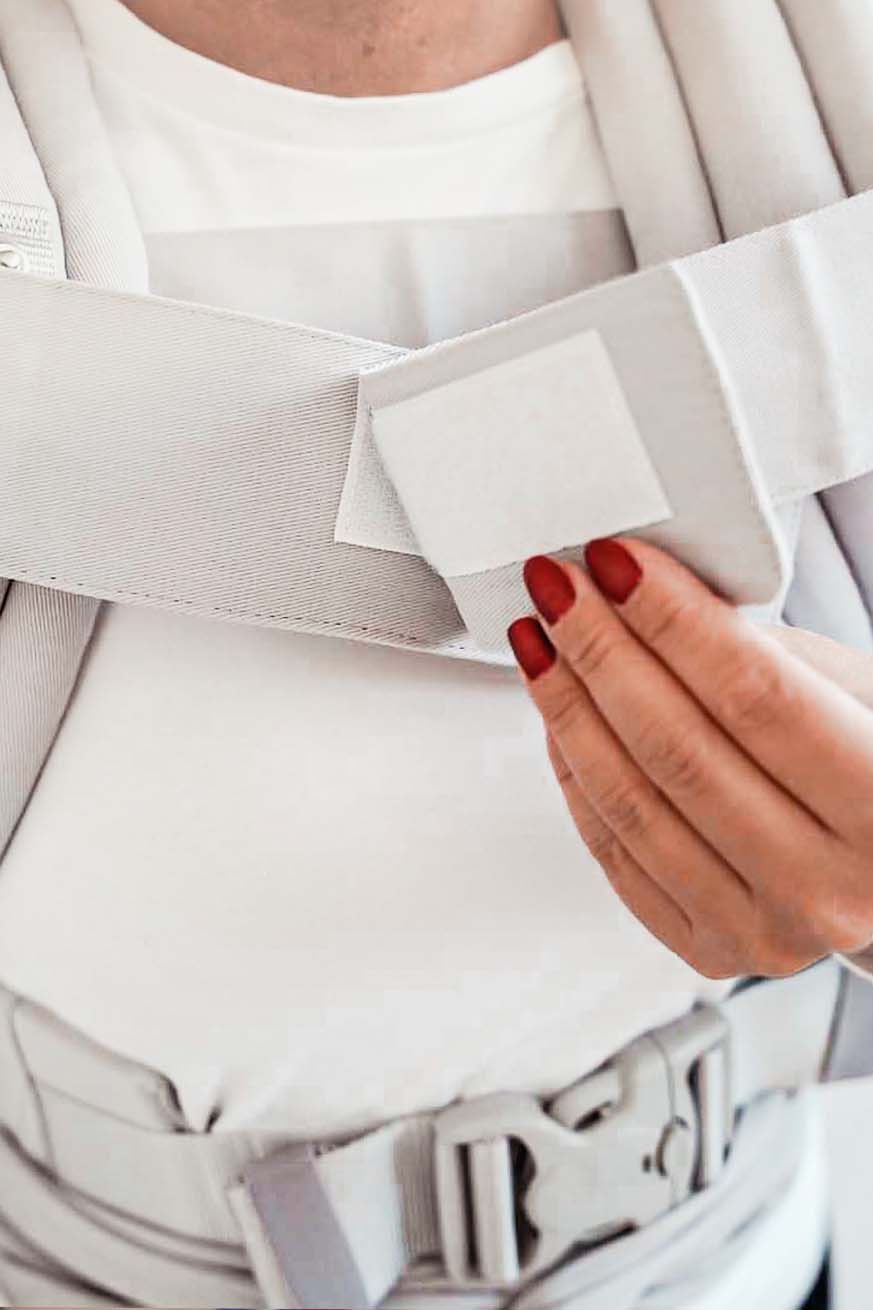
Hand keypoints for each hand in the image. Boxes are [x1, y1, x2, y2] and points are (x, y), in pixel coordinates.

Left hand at [508, 539, 872, 978]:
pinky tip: (561, 718)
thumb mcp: (851, 691)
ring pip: (633, 805)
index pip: (754, 696)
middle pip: (678, 750)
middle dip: (600, 652)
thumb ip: (760, 657)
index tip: (614, 563)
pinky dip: (576, 776)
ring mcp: (766, 928)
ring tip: (542, 642)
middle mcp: (827, 883)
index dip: (671, 621)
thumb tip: (646, 604)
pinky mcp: (711, 947)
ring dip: (569, 708)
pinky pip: (616, 853)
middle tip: (558, 589)